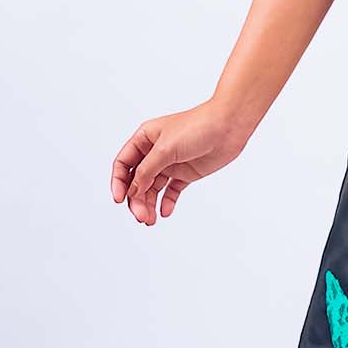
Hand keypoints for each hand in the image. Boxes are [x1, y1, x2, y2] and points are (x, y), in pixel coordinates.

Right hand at [111, 99, 249, 224]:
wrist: (229, 126)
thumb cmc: (197, 127)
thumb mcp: (165, 150)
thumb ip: (147, 171)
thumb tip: (132, 191)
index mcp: (144, 138)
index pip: (123, 164)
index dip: (118, 182)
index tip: (119, 200)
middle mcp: (155, 152)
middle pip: (137, 180)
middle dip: (136, 199)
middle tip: (141, 216)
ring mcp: (170, 163)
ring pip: (153, 188)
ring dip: (149, 204)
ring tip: (150, 220)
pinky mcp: (186, 173)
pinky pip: (171, 191)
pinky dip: (166, 202)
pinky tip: (165, 212)